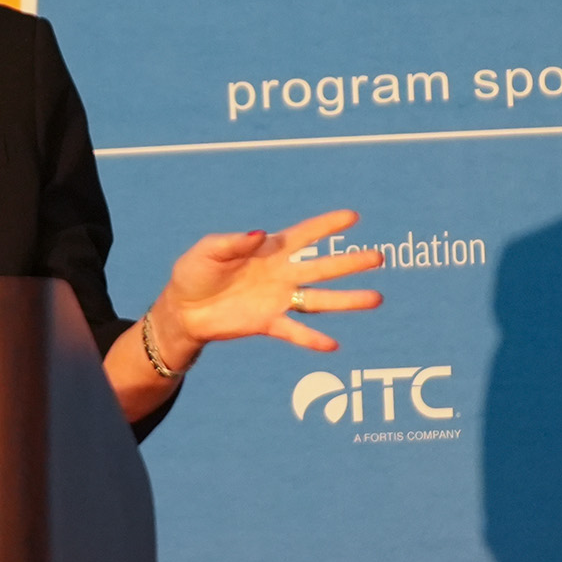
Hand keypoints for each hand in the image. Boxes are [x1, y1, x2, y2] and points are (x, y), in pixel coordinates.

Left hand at [147, 209, 382, 365]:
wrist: (183, 309)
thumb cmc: (195, 272)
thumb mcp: (209, 250)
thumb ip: (234, 243)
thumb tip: (260, 235)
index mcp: (269, 250)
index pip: (304, 235)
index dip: (327, 225)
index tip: (353, 217)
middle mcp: (281, 274)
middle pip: (322, 267)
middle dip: (350, 263)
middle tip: (378, 257)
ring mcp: (278, 300)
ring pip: (319, 299)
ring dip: (347, 300)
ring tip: (377, 298)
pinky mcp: (268, 323)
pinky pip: (295, 331)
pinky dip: (312, 339)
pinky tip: (333, 345)